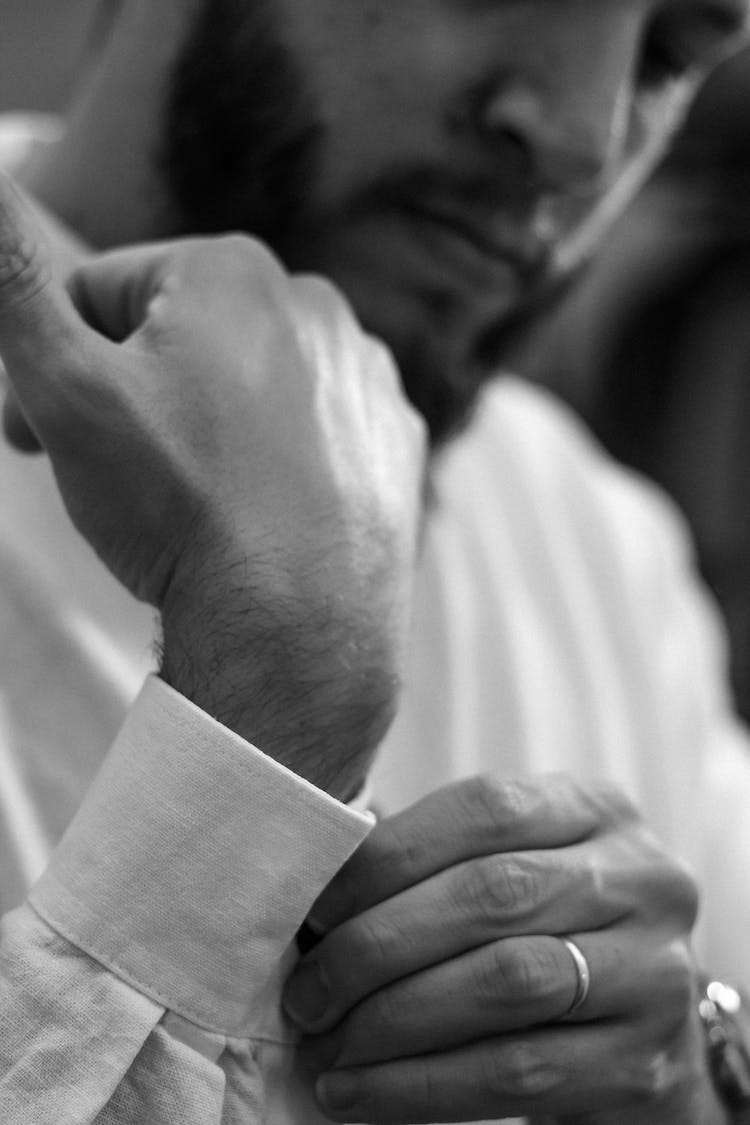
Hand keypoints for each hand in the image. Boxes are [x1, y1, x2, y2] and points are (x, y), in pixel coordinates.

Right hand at [0, 174, 425, 798]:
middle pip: (181, 337)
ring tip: (193, 501)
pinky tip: (261, 513)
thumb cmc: (180, 506)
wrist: (298, 628)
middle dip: (133, 395)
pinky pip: (314, 434)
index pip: (102, 293)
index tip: (41, 435)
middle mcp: (317, 305)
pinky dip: (280, 462)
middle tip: (116, 475)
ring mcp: (368, 376)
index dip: (59, 366)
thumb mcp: (67, 388)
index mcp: (233, 270)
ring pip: (249, 387)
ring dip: (206, 428)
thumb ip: (14, 283)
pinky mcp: (396, 443)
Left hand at [283, 775, 723, 1122]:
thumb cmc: (543, 931)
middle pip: (494, 894)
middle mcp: (641, 877)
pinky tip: (360, 1092)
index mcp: (596, 809)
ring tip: (327, 1045)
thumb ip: (433, 863)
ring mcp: (655, 969)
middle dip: (379, 944)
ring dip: (394, 1018)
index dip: (390, 855)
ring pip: (506, 981)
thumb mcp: (510, 870)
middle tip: (308, 991)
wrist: (638, 1033)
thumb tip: (317, 887)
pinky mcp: (643, 1061)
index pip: (486, 810)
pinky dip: (422, 1086)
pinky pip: (517, 1072)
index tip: (316, 908)